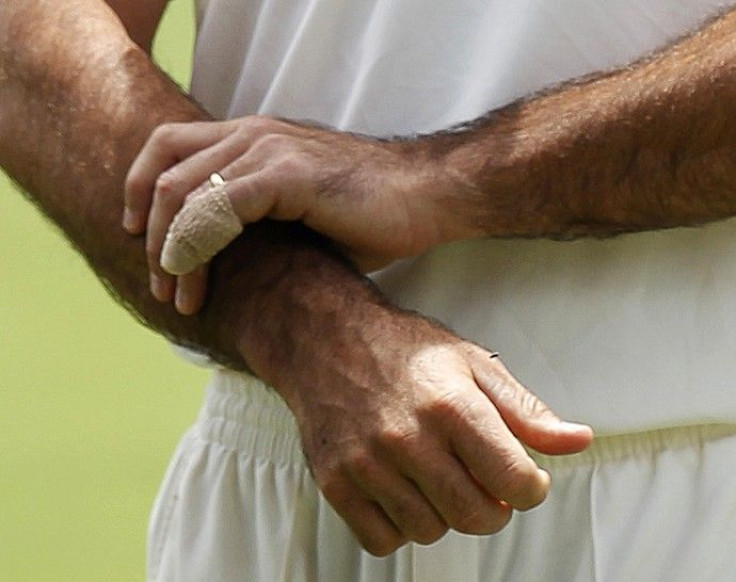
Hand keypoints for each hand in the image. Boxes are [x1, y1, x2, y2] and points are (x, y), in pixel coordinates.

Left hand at [123, 116, 451, 313]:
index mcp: (252, 138)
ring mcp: (269, 150)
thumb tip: (224, 268)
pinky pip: (217, 207)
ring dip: (169, 250)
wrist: (426, 197)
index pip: (167, 146)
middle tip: (158, 282)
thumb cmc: (369, 214)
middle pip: (164, 172)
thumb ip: (256, 224)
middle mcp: (252, 135)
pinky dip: (195, 246)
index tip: (142, 241)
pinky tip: (196, 280)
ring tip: (175, 296)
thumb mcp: (298, 215)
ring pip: (183, 193)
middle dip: (150, 233)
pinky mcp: (288, 174)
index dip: (140, 190)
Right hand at [264, 303, 592, 555]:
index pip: (514, 481)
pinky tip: (402, 491)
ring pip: (429, 531)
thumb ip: (526, 410)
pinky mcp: (336, 481)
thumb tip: (576, 440)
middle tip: (482, 481)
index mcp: (451, 405)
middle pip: (474, 516)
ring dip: (442, 513)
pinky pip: (382, 539)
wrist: (327, 340)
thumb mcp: (473, 364)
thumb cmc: (403, 350)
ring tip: (435, 477)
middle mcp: (408, 437)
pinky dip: (399, 526)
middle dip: (492, 508)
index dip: (531, 488)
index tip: (523, 479)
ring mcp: (367, 462)